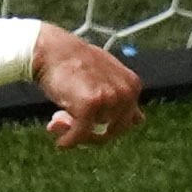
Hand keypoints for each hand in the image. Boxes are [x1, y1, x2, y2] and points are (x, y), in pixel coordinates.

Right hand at [34, 27, 144, 149]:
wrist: (51, 49)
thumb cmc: (75, 64)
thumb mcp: (107, 77)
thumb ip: (121, 97)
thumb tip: (140, 120)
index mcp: (132, 86)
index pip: (127, 123)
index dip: (105, 126)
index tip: (88, 122)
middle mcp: (126, 92)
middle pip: (114, 131)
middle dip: (91, 133)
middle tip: (67, 123)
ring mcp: (110, 97)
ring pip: (97, 134)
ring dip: (76, 134)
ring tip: (58, 120)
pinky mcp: (90, 103)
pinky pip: (80, 134)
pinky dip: (69, 141)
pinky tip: (61, 142)